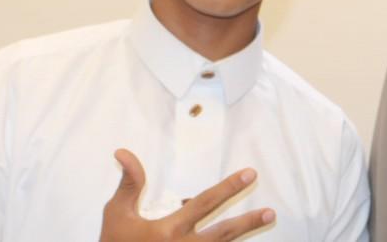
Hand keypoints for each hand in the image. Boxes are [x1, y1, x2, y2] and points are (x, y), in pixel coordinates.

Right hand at [100, 148, 274, 240]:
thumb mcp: (117, 213)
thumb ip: (129, 183)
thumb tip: (124, 152)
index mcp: (169, 230)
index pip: (204, 203)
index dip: (228, 187)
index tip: (249, 174)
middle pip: (222, 234)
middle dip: (247, 222)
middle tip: (270, 212)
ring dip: (243, 236)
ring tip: (265, 222)